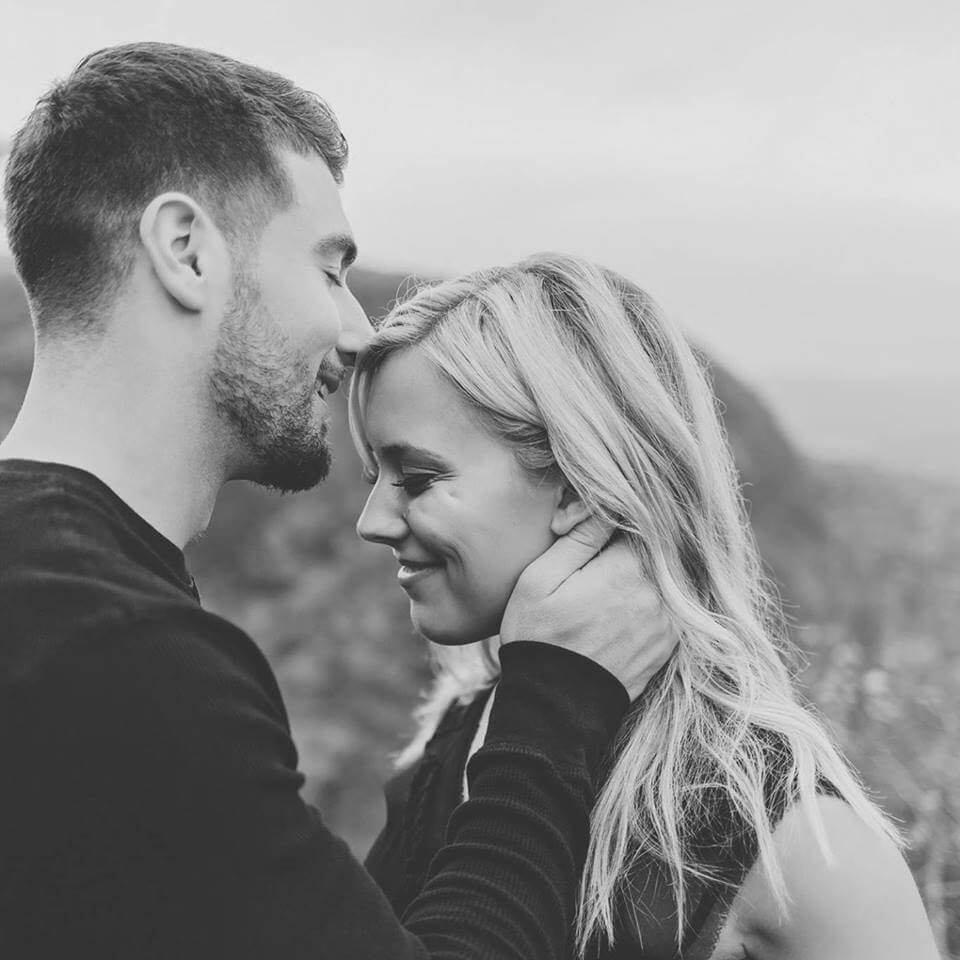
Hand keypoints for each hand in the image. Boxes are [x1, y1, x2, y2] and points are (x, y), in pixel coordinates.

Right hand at [500, 517, 675, 699]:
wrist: (555, 706)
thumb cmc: (539, 637)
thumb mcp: (541, 579)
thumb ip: (579, 538)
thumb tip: (605, 505)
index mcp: (627, 570)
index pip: (638, 523)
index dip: (615, 521)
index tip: (593, 532)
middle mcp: (658, 594)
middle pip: (652, 550)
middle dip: (626, 549)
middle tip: (593, 564)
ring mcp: (668, 622)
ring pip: (661, 578)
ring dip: (638, 575)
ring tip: (602, 591)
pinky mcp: (669, 644)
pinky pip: (666, 606)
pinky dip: (647, 601)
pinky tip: (616, 611)